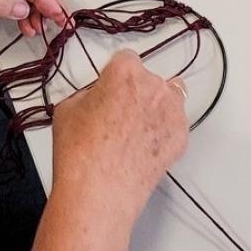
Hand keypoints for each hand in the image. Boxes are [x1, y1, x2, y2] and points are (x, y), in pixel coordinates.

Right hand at [48, 51, 188, 222]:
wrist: (99, 190)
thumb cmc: (79, 152)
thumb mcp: (68, 107)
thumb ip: (90, 92)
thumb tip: (99, 96)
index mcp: (125, 71)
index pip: (126, 60)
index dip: (115, 76)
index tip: (111, 89)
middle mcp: (154, 85)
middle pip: (148, 80)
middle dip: (136, 93)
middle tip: (118, 118)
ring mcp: (173, 111)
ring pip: (168, 99)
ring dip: (155, 109)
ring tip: (133, 134)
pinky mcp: (182, 136)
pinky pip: (174, 125)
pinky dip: (163, 132)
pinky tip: (143, 148)